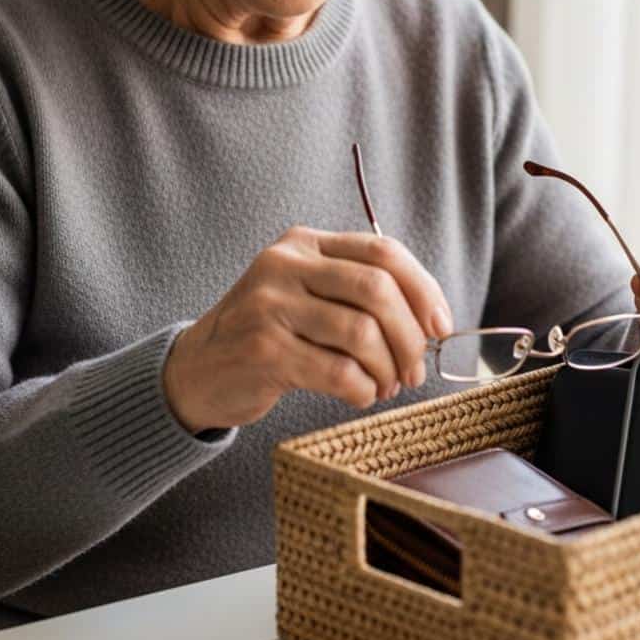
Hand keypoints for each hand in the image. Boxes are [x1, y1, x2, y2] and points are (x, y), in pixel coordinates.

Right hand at [162, 225, 452, 432]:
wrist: (198, 369)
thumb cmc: (269, 333)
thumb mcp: (304, 292)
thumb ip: (356, 291)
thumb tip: (430, 320)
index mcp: (304, 243)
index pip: (382, 251)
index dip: (423, 288)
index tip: (441, 326)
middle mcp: (285, 265)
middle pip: (377, 289)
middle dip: (410, 336)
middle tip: (415, 369)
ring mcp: (270, 306)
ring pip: (362, 333)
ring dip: (388, 369)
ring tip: (386, 386)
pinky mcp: (263, 351)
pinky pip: (338, 372)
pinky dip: (363, 390)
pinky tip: (360, 396)